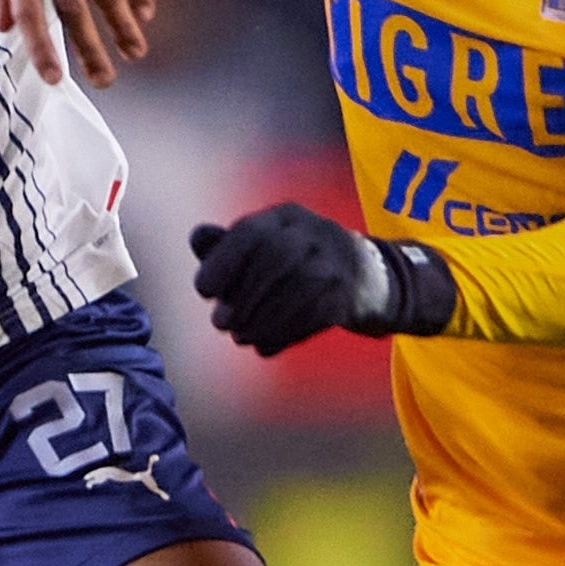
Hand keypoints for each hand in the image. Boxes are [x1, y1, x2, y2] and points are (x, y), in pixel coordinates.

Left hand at [187, 202, 450, 354]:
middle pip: (275, 258)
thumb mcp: (263, 247)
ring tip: (241, 338)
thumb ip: (226, 246)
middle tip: (220, 324)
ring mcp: (337, 261)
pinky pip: (315, 315)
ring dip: (261, 321)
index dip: (222, 261)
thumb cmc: (297, 263)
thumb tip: (198, 238)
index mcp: (285, 217)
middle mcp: (313, 232)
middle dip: (242, 296)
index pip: (250, 231)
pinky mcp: (350, 294)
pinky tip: (264, 348)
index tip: (204, 291)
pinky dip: (283, 335)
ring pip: (296, 289)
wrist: (367, 278)